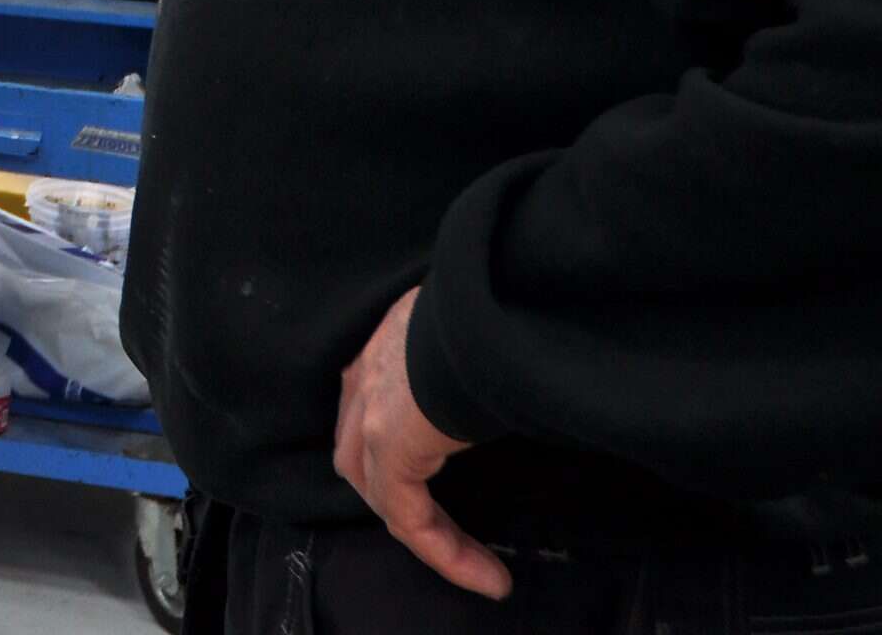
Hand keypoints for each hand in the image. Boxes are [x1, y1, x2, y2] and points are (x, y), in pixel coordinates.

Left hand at [335, 288, 506, 599]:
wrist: (492, 303)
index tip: (459, 488)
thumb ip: (478, 373)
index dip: (406, 457)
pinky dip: (442, 549)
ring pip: (379, 489)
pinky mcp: (387, 443)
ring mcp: (371, 409)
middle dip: (402, 499)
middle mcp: (368, 374)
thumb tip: (519, 395)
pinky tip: (487, 577)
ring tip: (479, 570)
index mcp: (388, 346)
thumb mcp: (483, 341)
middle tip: (450, 536)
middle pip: (362, 455)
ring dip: (427, 534)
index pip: (375, 413)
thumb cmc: (504, 313)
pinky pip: (405, 515)